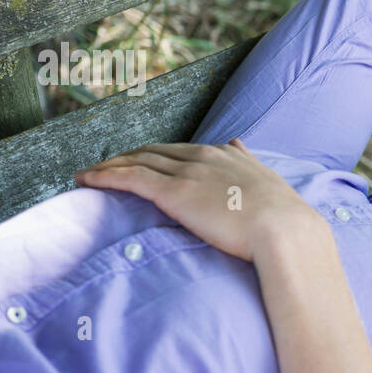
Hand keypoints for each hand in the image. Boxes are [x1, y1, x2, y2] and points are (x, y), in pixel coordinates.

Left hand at [73, 138, 320, 261]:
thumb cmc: (283, 217)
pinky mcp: (174, 192)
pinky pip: (130, 178)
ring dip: (110, 165)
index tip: (141, 161)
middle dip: (128, 157)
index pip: (180, 150)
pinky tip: (86, 179)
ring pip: (138, 161)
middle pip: (154, 151)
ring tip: (88, 173)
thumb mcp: (269, 180)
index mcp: (226, 155)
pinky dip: (105, 176)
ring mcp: (187, 173)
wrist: (285, 230)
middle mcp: (203, 157)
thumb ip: (249, 162)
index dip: (156, 155)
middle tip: (105, 166)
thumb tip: (237, 142)